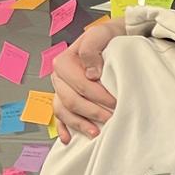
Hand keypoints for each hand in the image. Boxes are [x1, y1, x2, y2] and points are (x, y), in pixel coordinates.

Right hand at [50, 20, 122, 141]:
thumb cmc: (108, 39)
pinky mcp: (64, 99)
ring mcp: (60, 90)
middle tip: (111, 119)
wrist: (113, 40)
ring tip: (96, 133)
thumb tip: (91, 73)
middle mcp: (59, 77)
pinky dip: (63, 128)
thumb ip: (92, 49)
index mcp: (64, 61)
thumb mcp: (101, 35)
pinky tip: (68, 139)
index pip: (80, 84)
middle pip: (71, 100)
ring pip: (63, 111)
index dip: (98, 96)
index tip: (116, 103)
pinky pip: (59, 116)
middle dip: (92, 112)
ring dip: (79, 124)